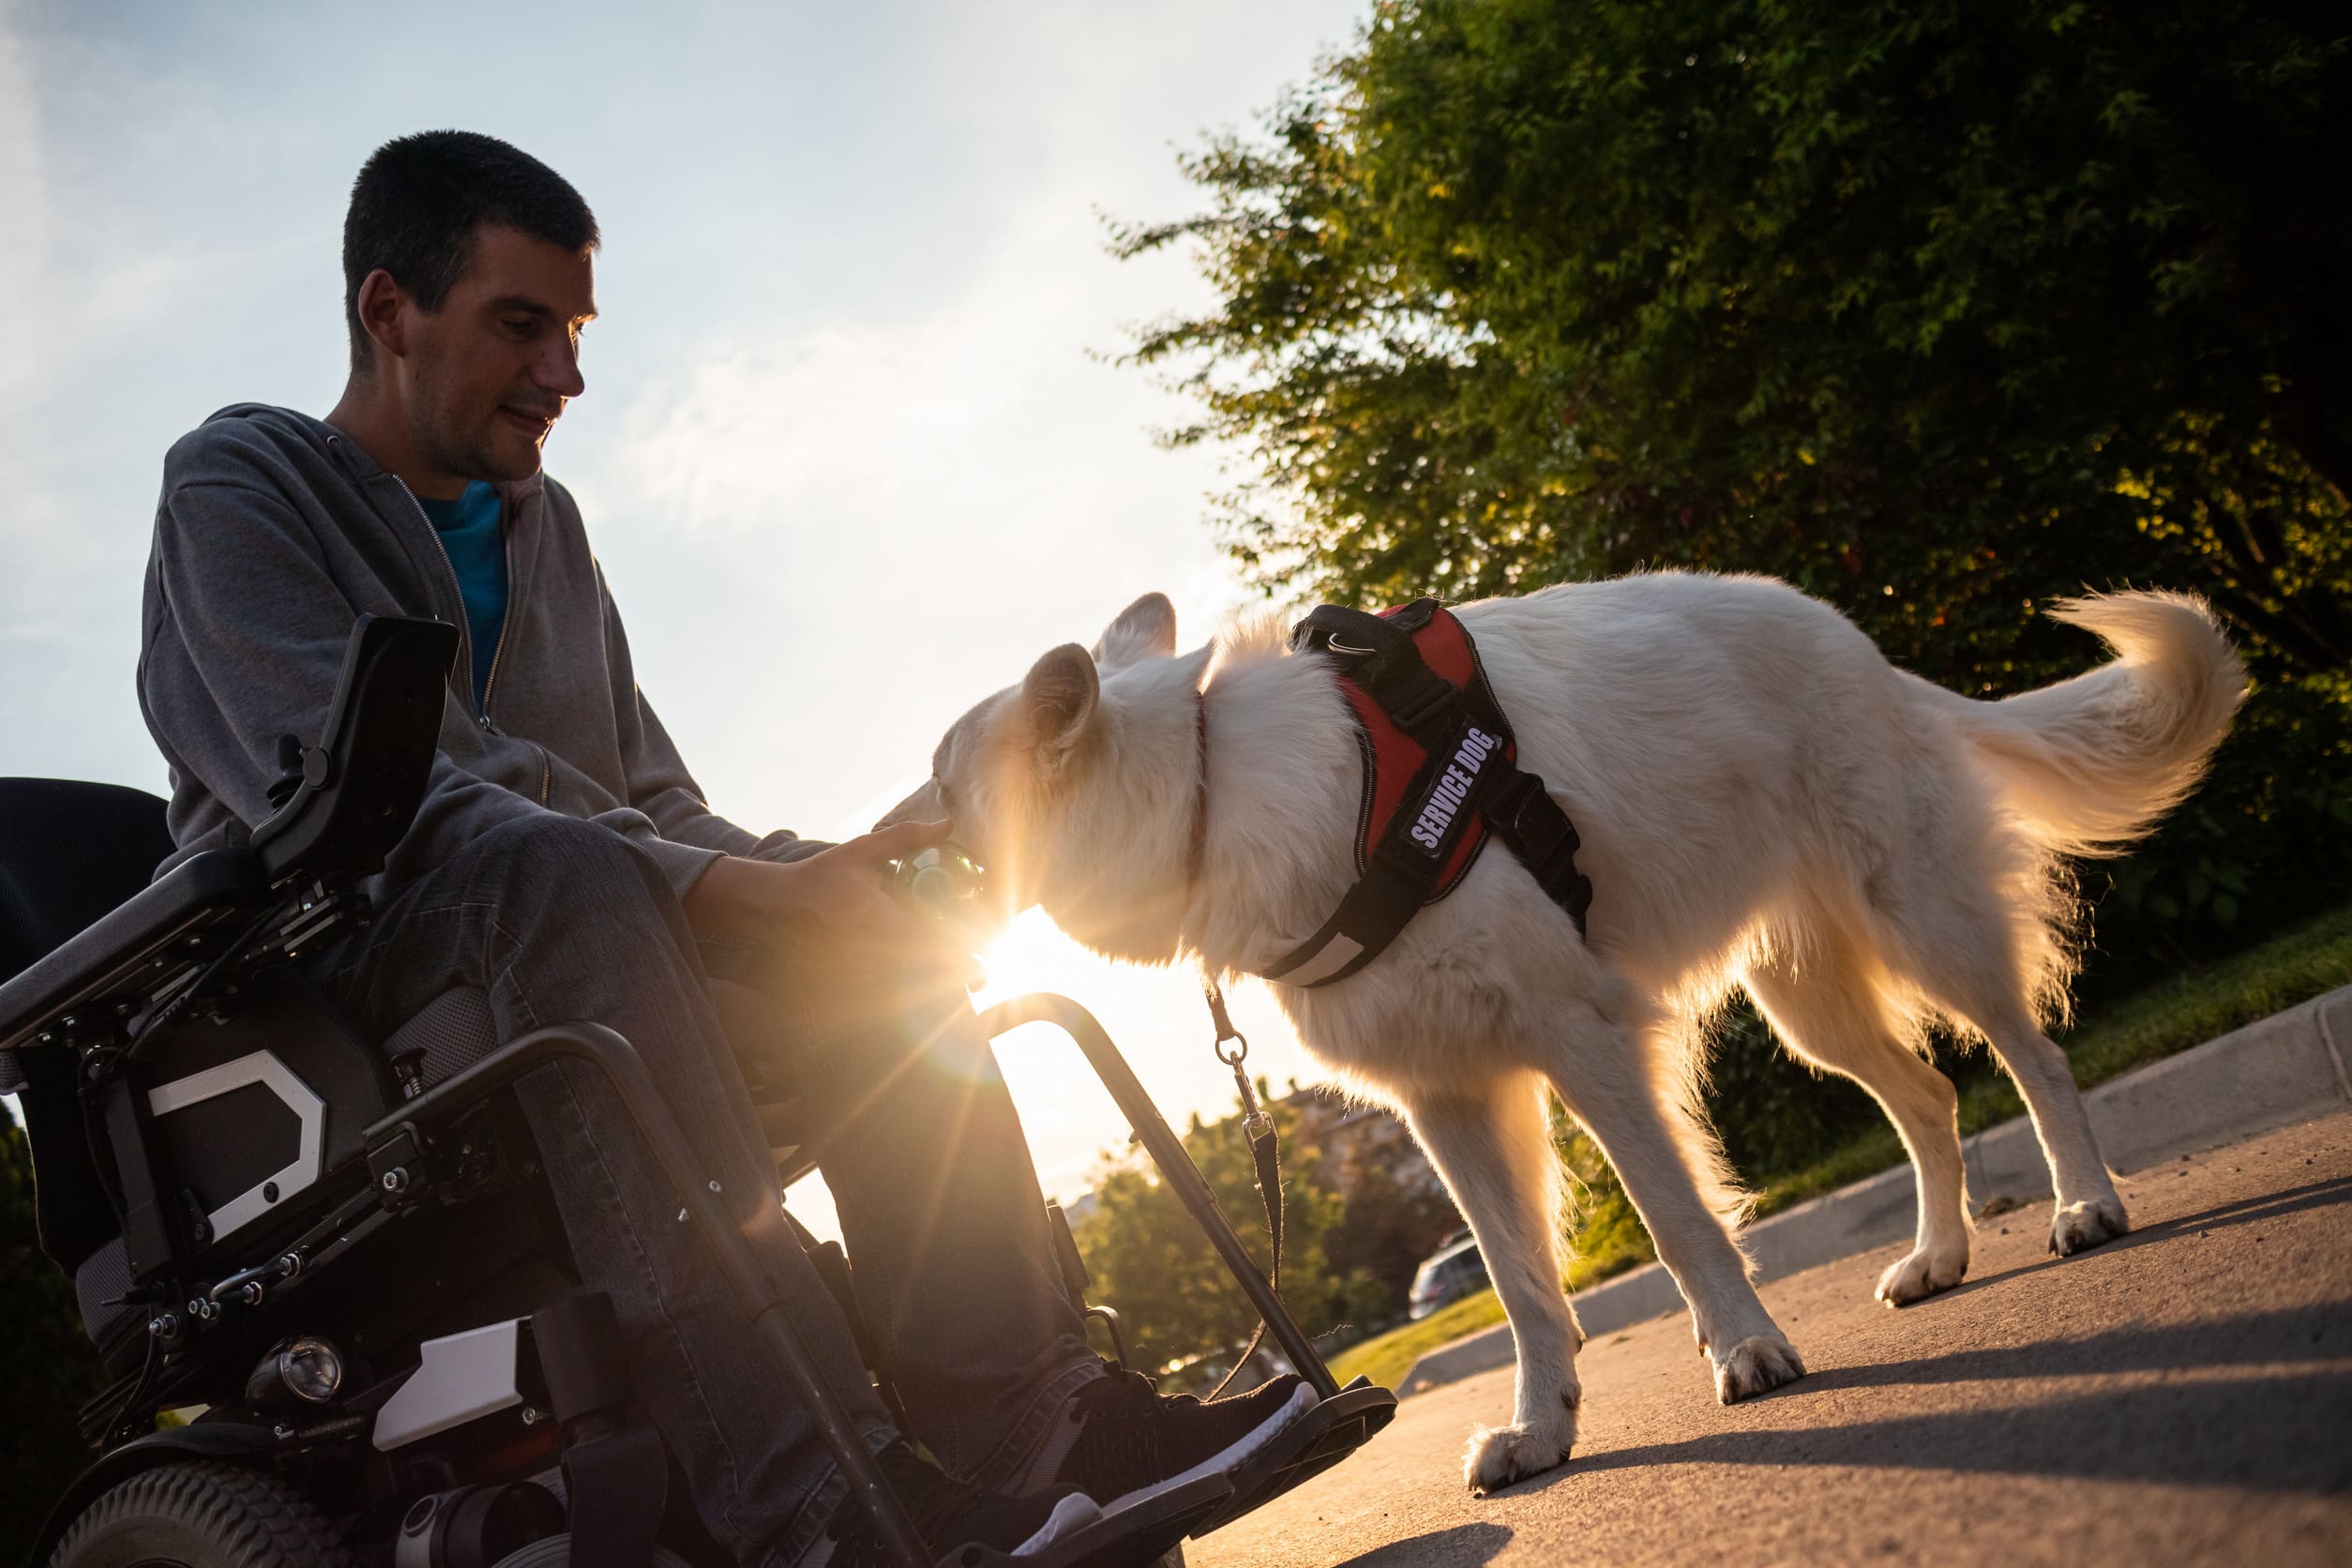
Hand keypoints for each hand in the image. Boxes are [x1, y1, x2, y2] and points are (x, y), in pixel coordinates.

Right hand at [684, 821, 972, 996]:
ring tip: (955, 984)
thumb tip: (946, 824)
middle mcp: (878, 955)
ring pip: (909, 992)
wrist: (772, 907)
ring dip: (933, 988)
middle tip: (981, 976)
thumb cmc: (818, 877)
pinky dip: (904, 993)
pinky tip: (913, 987)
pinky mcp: (849, 983)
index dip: (970, 961)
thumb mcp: (862, 852)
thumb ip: (906, 838)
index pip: (942, 950)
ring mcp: (862, 974)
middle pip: (931, 980)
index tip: (986, 963)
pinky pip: (885, 996)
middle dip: (959, 978)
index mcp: (889, 923)